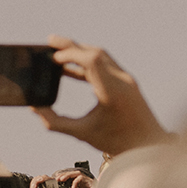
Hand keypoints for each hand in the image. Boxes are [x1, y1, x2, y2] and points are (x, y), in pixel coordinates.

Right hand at [34, 38, 169, 156]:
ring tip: (58, 55)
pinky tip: (72, 70)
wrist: (150, 146)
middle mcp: (122, 80)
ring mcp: (127, 79)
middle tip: (50, 41)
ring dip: (80, 52)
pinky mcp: (128, 82)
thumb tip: (36, 109)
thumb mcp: (82, 133)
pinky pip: (106, 65)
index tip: (54, 59)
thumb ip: (56, 122)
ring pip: (101, 56)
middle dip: (72, 46)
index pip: (92, 59)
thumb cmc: (117, 141)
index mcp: (112, 91)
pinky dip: (88, 62)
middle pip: (96, 52)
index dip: (71, 54)